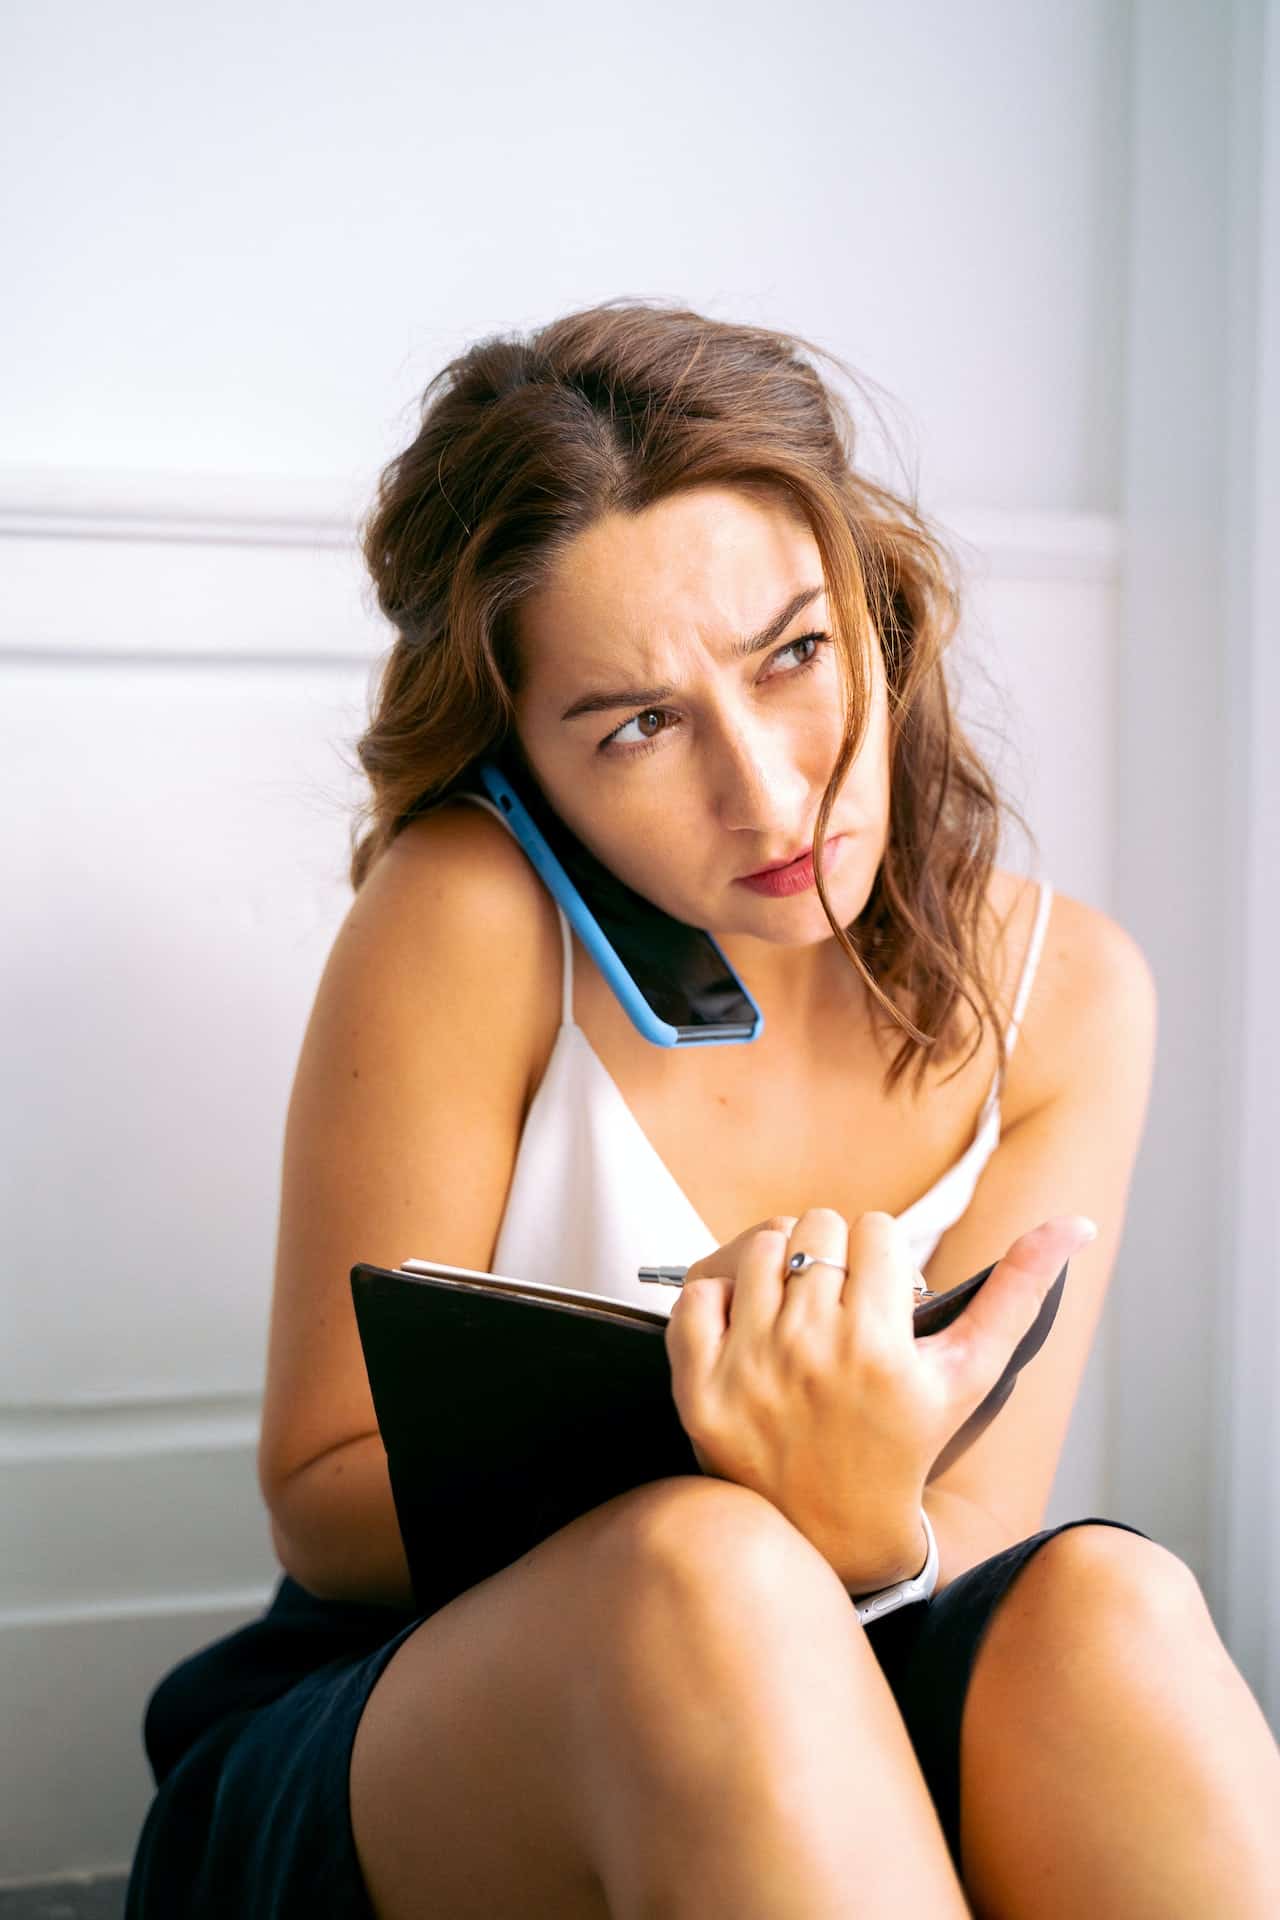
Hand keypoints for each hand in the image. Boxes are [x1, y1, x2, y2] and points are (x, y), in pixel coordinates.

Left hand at [665, 1206, 1095, 1590]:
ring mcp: (751, 1371)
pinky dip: (719, 1300)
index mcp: (882, 1349)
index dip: (880, 1256)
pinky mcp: (700, 1391)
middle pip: (816, 1227)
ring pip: (759, 1246)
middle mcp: (814, 1355)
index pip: (875, 1229)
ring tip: (796, 1312)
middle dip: (832, 1254)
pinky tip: (748, 1332)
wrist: (836, 1534)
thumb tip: (1075, 1222)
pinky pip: (699, 1294)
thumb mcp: (970, 1375)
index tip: (882, 1292)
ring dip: (778, 1266)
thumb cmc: (908, 1442)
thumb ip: (1020, 1291)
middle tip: (838, 1302)